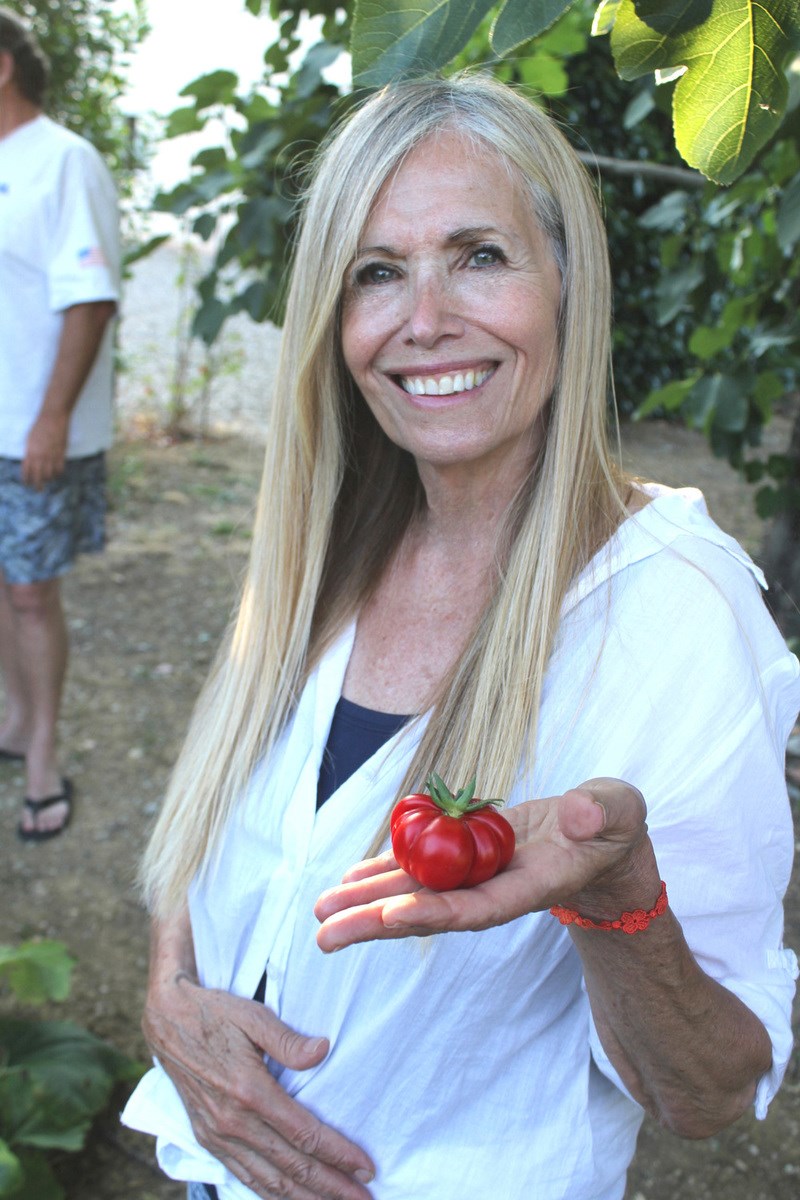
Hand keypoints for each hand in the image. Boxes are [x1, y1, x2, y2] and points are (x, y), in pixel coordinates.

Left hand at [22, 414, 68, 487]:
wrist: (53, 418)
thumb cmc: (39, 426)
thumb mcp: (30, 440)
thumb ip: (30, 452)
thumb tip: (30, 462)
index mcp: (30, 452)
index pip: (27, 471)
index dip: (26, 479)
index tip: (27, 483)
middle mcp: (40, 456)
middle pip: (38, 477)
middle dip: (38, 486)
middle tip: (38, 490)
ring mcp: (52, 456)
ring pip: (50, 475)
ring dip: (48, 479)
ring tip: (48, 480)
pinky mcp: (61, 454)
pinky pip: (60, 469)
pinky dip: (58, 473)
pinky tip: (56, 473)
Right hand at [142, 973, 374, 1198]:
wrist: (166, 1021)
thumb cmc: (214, 1014)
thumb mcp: (253, 1016)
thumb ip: (288, 1040)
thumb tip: (323, 1050)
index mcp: (249, 1091)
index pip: (303, 1135)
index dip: (338, 1154)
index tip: (366, 1168)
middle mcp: (232, 1122)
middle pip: (291, 1167)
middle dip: (332, 1188)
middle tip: (366, 1199)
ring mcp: (217, 1136)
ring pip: (268, 1182)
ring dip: (305, 1199)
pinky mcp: (207, 1140)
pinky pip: (244, 1177)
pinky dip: (271, 1195)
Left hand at [315, 777, 655, 950]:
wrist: (600, 842)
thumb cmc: (613, 825)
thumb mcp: (619, 811)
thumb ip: (603, 811)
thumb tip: (578, 812)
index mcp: (532, 885)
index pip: (481, 907)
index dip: (437, 913)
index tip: (393, 917)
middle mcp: (494, 888)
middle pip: (430, 911)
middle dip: (377, 923)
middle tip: (324, 936)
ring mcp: (476, 874)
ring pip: (415, 892)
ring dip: (367, 902)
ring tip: (320, 911)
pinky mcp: (466, 855)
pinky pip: (419, 868)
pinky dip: (384, 873)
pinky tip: (347, 881)